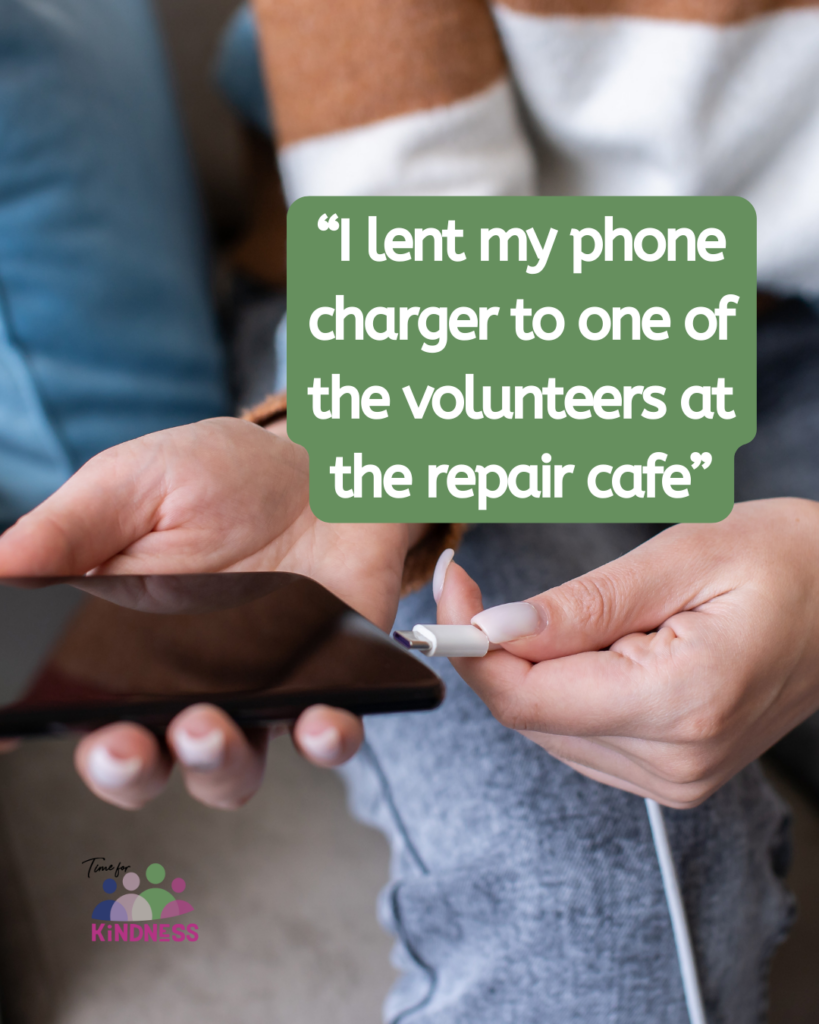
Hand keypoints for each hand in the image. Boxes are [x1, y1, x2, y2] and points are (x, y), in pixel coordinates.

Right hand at [0, 418, 413, 807]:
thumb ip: (69, 529)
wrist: (327, 471)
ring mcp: (254, 693)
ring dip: (213, 763)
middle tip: (120, 742)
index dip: (35, 731)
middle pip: (139, 763)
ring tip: (205, 723)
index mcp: (116, 642)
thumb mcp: (138, 484)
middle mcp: (180, 683)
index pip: (67, 705)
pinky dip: (322, 739)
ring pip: (225, 771)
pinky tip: (319, 720)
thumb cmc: (227, 478)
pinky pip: (323, 736)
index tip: (16, 734)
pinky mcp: (323, 687)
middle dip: (124, 768)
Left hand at [437, 498, 818, 807]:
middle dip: (497, 653)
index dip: (470, 648)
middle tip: (489, 589)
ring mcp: (677, 777)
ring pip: (548, 728)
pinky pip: (580, 735)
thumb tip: (493, 630)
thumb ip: (582, 605)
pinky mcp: (672, 773)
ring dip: (536, 670)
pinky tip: (604, 647)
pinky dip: (566, 688)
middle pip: (530, 716)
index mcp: (681, 703)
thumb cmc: (785, 561)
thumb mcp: (680, 558)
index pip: (528, 700)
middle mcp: (676, 761)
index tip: (451, 591)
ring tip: (592, 615)